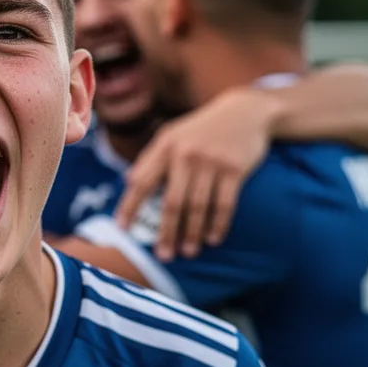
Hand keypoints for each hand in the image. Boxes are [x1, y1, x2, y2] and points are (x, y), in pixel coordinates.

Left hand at [114, 88, 279, 259]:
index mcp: (165, 147)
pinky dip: (218, 225)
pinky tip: (213, 239)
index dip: (130, 206)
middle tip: (163, 256)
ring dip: (192, 234)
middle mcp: (185, 154)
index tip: (122, 229)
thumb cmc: (202, 129)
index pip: (142, 181)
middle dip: (166, 232)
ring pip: (198, 207)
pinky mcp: (235, 168)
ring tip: (187, 253)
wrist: (245, 111)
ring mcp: (211, 161)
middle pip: (172, 202)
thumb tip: (129, 181)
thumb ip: (151, 157)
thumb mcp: (172, 134)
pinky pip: (224, 204)